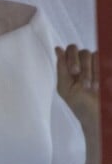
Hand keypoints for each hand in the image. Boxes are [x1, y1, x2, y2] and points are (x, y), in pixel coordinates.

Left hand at [56, 45, 98, 163]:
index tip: (74, 71)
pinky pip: (104, 60)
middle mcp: (85, 62)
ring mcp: (98, 65)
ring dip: (92, 73)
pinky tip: (101, 86)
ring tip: (92, 88)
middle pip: (83, 52)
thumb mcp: (65, 87)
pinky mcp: (107, 68)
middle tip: (84, 84)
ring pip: (94, 56)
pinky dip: (101, 73)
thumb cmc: (79, 103)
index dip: (72, 57)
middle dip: (84, 68)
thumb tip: (57, 48)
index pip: (71, 49)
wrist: (97, 115)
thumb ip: (61, 67)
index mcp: (71, 65)